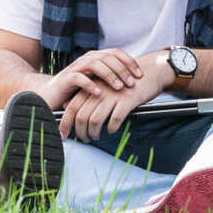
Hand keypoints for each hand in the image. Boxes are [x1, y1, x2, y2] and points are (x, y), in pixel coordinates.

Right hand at [41, 47, 144, 109]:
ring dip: (109, 75)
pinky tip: (99, 93)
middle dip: (122, 70)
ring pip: (95, 64)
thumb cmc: (77, 90)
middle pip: (108, 57)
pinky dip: (90, 84)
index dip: (129, 62)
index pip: (116, 53)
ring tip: (118, 87)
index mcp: (96, 58)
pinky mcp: (66, 79)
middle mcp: (86, 59)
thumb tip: (135, 82)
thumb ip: (111, 79)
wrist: (51, 94)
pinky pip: (79, 78)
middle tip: (132, 83)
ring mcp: (75, 68)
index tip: (140, 75)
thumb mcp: (97, 82)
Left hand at [58, 56, 173, 141]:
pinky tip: (111, 129)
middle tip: (84, 139)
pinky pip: (114, 120)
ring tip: (96, 136)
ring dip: (94, 133)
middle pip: (81, 116)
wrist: (149, 73)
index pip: (72, 107)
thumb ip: (86, 95)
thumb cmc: (123, 83)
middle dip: (80, 132)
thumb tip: (68, 107)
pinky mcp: (127, 100)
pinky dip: (111, 128)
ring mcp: (113, 95)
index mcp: (92, 87)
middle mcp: (99, 91)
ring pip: (95, 120)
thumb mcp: (103, 86)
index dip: (65, 123)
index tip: (63, 135)